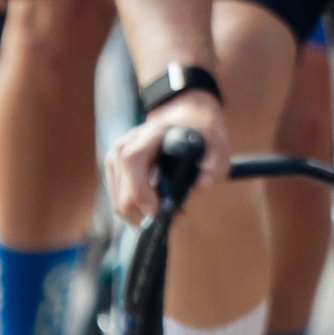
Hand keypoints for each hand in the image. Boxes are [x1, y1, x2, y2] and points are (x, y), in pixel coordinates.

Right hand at [106, 95, 230, 223]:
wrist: (186, 115)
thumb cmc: (202, 132)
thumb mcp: (217, 144)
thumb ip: (215, 163)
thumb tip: (203, 184)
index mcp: (152, 132)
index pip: (132, 161)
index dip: (140, 190)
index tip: (157, 211)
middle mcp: (129, 142)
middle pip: (121, 188)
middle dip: (142, 213)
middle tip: (170, 219)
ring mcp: (118, 153)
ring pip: (117, 198)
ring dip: (138, 215)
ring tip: (166, 216)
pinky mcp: (116, 166)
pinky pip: (118, 196)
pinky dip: (134, 210)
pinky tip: (155, 210)